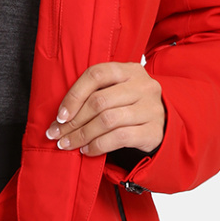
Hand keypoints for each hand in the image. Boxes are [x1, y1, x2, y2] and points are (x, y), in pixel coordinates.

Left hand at [45, 62, 164, 156]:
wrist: (162, 124)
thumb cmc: (130, 106)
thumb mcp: (116, 91)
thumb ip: (94, 94)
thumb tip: (60, 118)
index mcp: (130, 70)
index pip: (96, 75)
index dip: (74, 96)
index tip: (60, 116)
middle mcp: (143, 86)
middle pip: (99, 101)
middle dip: (74, 121)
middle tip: (58, 135)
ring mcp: (151, 108)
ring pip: (107, 120)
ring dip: (82, 135)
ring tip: (69, 144)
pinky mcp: (153, 131)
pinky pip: (119, 138)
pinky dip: (98, 146)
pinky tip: (87, 150)